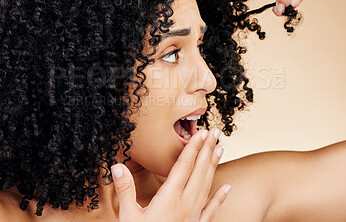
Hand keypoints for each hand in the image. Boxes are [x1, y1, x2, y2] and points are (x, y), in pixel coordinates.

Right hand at [110, 128, 230, 220]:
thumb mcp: (127, 217)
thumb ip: (125, 190)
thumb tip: (117, 166)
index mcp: (169, 199)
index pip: (184, 167)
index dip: (193, 148)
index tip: (201, 133)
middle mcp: (185, 204)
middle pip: (199, 172)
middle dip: (207, 150)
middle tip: (216, 132)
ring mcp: (193, 216)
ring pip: (207, 186)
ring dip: (213, 166)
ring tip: (220, 149)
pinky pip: (211, 209)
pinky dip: (220, 197)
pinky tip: (227, 187)